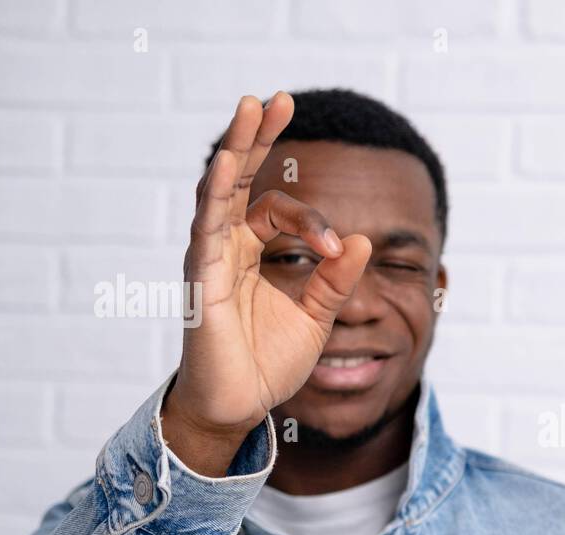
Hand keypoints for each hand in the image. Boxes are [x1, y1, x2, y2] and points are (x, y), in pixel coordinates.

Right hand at [161, 92, 371, 475]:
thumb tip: (363, 239)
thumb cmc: (269, 360)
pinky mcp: (201, 281)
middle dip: (257, 137)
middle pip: (239, 179)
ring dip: (236, 149)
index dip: (314, 220)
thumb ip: (337, 278)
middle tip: (277, 98)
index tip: (338, 249)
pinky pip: (206, 230)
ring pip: (219, 191)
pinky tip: (223, 168)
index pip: (279, 209)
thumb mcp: (317, 315)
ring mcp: (209, 260)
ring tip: (251, 107)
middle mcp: (226, 247)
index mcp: (252, 252)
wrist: (241, 406)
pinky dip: (216, 197)